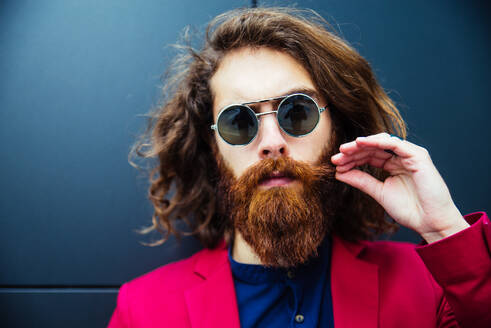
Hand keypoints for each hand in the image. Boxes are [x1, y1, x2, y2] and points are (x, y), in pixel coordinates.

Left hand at [330, 133, 468, 242]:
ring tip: (345, 150)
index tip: (335, 164)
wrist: (430, 222)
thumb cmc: (410, 210)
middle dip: (353, 151)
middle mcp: (401, 157)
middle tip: (336, 157)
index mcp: (393, 165)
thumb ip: (361, 180)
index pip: (369, 156)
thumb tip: (339, 173)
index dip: (351, 158)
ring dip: (361, 144)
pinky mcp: (418, 155)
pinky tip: (361, 143)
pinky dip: (377, 142)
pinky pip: (395, 143)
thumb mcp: (379, 192)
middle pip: (373, 148)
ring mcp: (410, 155)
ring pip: (381, 142)